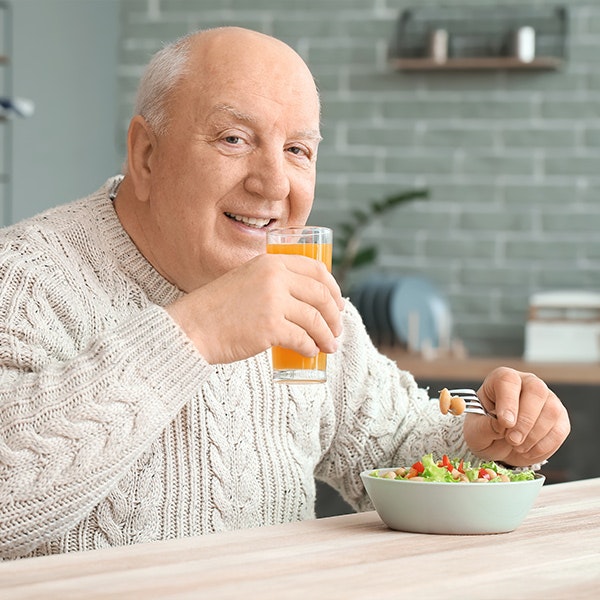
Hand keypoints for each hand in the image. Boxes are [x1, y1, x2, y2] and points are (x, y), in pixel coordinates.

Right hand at [165, 253, 343, 363]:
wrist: (191, 327)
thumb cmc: (217, 308)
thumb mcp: (246, 280)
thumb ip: (271, 282)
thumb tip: (304, 301)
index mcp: (270, 262)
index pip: (316, 270)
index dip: (333, 288)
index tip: (338, 303)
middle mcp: (274, 277)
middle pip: (321, 295)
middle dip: (335, 315)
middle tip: (337, 329)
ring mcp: (273, 302)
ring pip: (315, 319)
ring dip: (327, 335)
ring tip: (330, 346)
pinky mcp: (270, 327)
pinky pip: (302, 339)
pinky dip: (311, 347)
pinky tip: (310, 352)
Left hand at [463, 367, 569, 466]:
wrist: (498, 445)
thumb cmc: (484, 430)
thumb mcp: (476, 431)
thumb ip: (486, 426)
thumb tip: (501, 424)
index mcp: (501, 379)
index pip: (508, 380)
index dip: (508, 401)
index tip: (505, 422)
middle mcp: (526, 383)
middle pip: (536, 390)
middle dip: (525, 420)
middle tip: (512, 440)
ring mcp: (547, 399)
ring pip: (551, 411)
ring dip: (534, 435)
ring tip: (516, 446)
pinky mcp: (559, 418)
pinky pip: (559, 430)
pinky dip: (543, 446)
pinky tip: (527, 451)